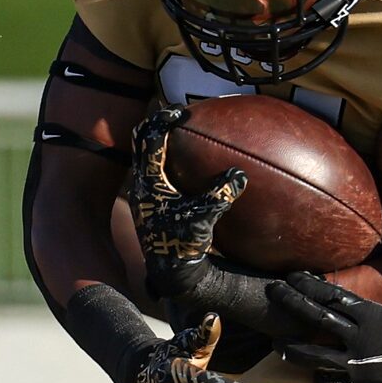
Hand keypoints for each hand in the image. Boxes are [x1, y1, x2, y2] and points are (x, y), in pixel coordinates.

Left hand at [130, 101, 244, 307]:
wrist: (170, 272)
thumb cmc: (182, 244)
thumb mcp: (204, 218)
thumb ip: (220, 194)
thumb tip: (239, 174)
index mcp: (148, 182)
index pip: (149, 141)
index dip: (162, 122)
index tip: (178, 110)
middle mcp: (142, 185)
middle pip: (142, 145)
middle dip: (156, 128)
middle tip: (175, 116)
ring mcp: (146, 195)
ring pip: (147, 160)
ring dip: (160, 144)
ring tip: (180, 135)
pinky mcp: (154, 205)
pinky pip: (158, 174)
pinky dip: (169, 163)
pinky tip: (189, 168)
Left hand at [272, 240, 381, 382]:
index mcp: (371, 316)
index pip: (331, 296)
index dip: (309, 284)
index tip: (292, 275)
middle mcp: (358, 339)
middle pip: (315, 319)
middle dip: (291, 303)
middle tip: (273, 291)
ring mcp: (357, 364)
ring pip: (314, 357)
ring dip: (293, 349)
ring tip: (277, 343)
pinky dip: (322, 381)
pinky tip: (314, 375)